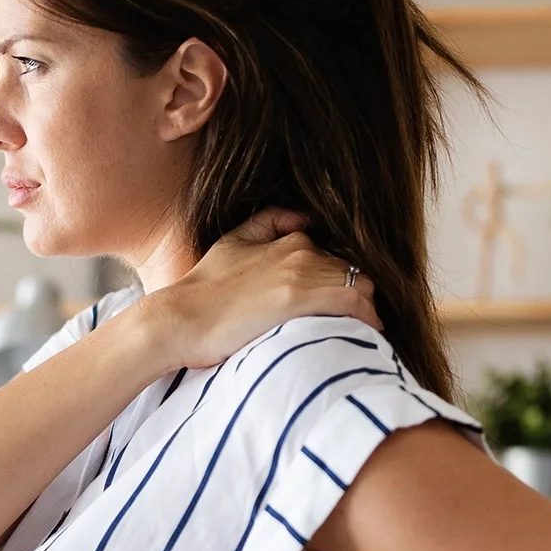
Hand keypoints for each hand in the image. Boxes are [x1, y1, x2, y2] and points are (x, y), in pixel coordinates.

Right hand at [146, 208, 383, 373]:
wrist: (181, 318)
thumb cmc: (203, 289)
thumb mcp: (233, 241)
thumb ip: (269, 223)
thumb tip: (305, 218)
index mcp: (291, 240)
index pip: (338, 259)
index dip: (344, 282)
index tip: (344, 304)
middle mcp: (302, 252)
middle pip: (354, 272)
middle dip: (360, 296)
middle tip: (358, 323)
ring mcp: (302, 273)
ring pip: (360, 286)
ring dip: (366, 309)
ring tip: (363, 330)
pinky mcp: (300, 298)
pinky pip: (353, 302)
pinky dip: (367, 316)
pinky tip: (368, 332)